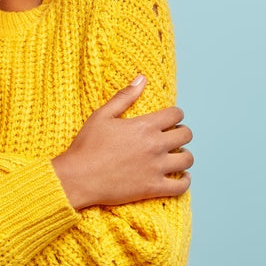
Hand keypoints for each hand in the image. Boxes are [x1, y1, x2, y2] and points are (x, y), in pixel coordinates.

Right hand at [52, 75, 193, 209]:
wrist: (78, 178)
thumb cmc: (87, 146)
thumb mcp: (102, 115)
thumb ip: (124, 97)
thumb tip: (141, 78)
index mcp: (144, 126)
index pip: (176, 114)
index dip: (175, 115)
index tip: (170, 119)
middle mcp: (155, 145)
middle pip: (186, 134)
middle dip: (181, 132)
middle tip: (173, 137)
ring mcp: (156, 168)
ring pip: (187, 159)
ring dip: (184, 155)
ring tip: (176, 156)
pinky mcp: (153, 188)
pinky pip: (181, 186)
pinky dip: (184, 181)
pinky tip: (180, 178)